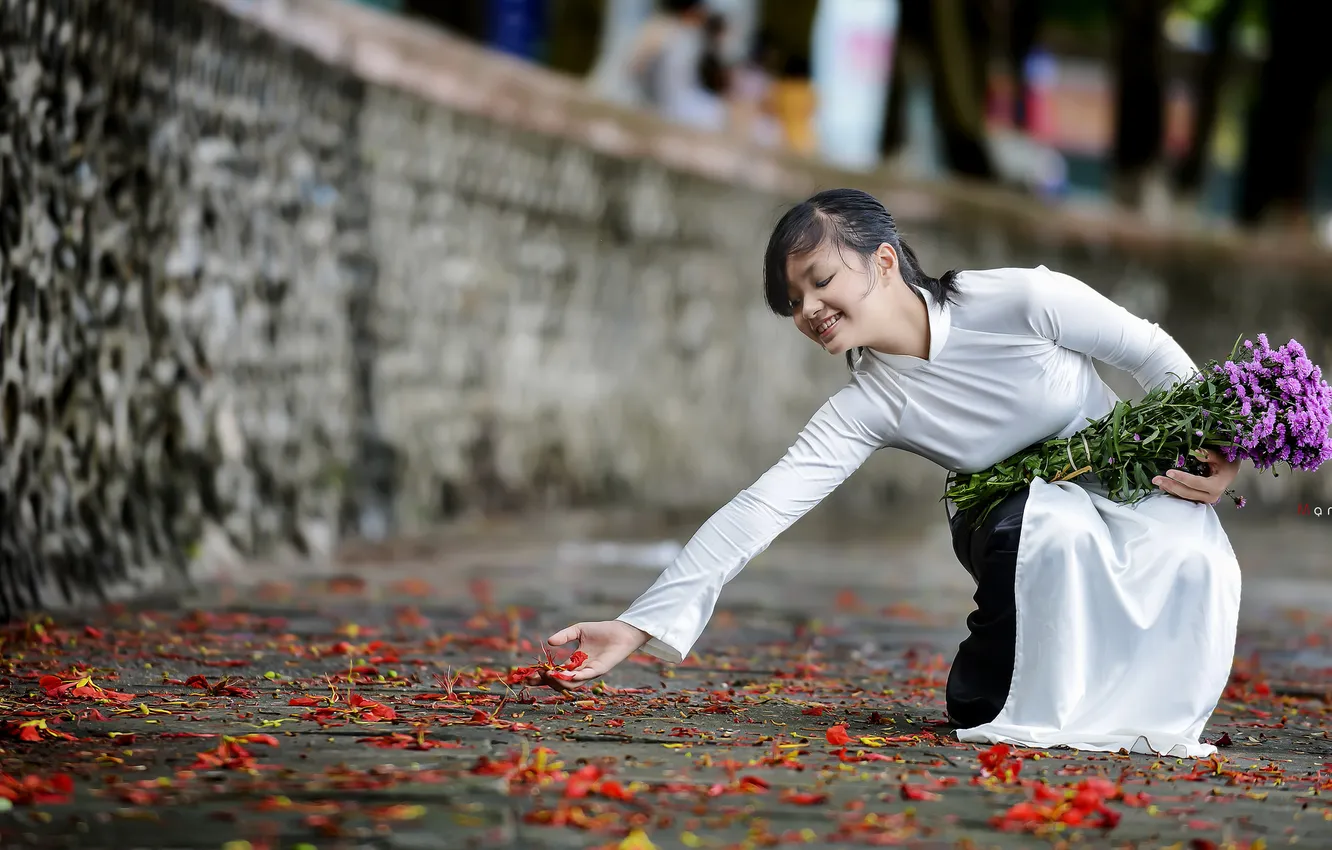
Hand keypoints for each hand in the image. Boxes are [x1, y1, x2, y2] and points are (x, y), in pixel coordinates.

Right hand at [527, 620, 650, 691]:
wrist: (620, 631)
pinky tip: (566, 674)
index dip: (541, 677)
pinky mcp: (599, 669)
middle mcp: (580, 670)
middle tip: (537, 675)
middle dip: (546, 681)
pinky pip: (585, 677)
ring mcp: (590, 672)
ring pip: (571, 684)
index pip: (555, 673)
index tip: (528, 677)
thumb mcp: (578, 631)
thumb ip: (564, 636)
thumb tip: (549, 642)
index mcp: (574, 662)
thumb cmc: (601, 631)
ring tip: (548, 674)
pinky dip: (575, 677)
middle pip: (560, 682)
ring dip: (558, 681)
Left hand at [1152, 449, 1240, 504]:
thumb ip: (1209, 455)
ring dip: (1169, 489)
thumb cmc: (1226, 464)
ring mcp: (1204, 500)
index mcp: (1217, 486)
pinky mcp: (1199, 499)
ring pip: (1184, 497)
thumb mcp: (1221, 457)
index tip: (1169, 471)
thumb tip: (1197, 451)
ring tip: (1157, 481)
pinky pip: (1184, 497)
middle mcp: (1211, 496)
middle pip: (1187, 492)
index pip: (1196, 483)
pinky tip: (1163, 486)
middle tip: (1156, 479)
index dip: (1182, 478)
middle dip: (1171, 485)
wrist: (1230, 474)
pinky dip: (1173, 492)